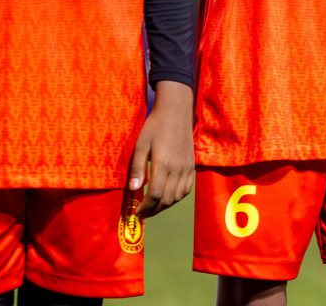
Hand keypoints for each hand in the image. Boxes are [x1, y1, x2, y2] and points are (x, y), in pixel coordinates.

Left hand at [129, 81, 193, 217]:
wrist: (176, 113)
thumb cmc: (155, 127)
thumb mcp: (141, 145)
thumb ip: (138, 168)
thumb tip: (133, 189)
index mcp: (163, 164)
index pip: (155, 195)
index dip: (145, 207)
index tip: (136, 212)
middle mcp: (177, 169)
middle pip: (166, 199)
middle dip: (153, 210)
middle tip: (142, 213)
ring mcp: (186, 168)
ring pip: (177, 197)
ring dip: (164, 206)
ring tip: (153, 207)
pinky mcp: (191, 166)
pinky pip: (186, 189)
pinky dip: (176, 198)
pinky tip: (167, 198)